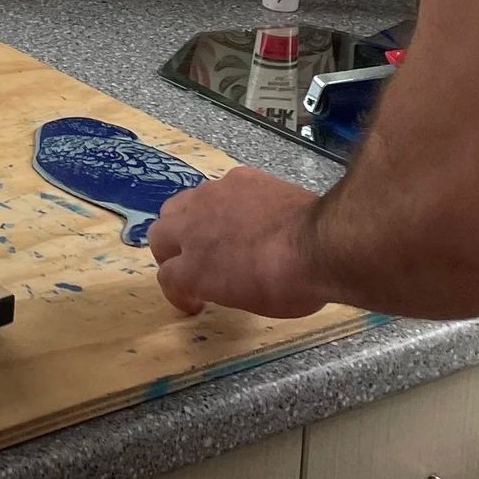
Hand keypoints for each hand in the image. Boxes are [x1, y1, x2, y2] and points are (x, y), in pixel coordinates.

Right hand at [145, 168, 329, 317]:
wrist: (319, 244)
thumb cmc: (288, 287)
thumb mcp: (248, 301)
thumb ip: (222, 286)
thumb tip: (226, 278)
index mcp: (192, 268)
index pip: (167, 278)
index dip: (179, 292)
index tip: (195, 301)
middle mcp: (191, 227)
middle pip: (160, 233)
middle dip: (171, 249)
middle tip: (194, 261)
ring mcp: (212, 196)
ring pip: (182, 203)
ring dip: (192, 220)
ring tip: (217, 231)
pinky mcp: (238, 177)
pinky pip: (221, 188)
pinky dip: (227, 202)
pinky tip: (250, 211)